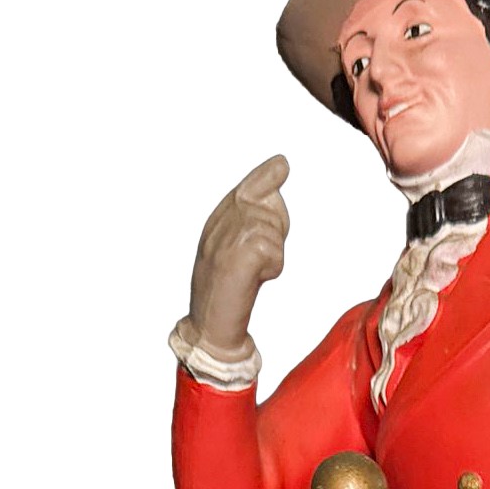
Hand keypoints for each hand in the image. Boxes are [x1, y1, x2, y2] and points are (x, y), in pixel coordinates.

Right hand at [185, 155, 289, 358]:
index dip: (266, 177)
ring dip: (272, 255)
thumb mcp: (234, 250)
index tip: (282, 164)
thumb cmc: (223, 292)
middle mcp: (219, 224)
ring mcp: (228, 236)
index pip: (246, 190)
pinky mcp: (241, 252)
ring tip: (250, 273)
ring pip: (274, 231)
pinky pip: (275, 252)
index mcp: (216, 221)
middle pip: (268, 208)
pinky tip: (252, 280)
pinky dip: (272, 269)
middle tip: (255, 261)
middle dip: (274, 231)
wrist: (208, 324)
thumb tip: (277, 184)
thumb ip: (252, 220)